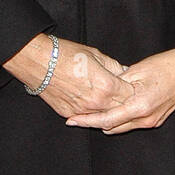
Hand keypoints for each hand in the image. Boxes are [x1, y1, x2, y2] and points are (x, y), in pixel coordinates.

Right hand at [3, 33, 133, 119]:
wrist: (39, 62)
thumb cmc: (67, 55)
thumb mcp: (97, 56)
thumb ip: (114, 67)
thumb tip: (125, 73)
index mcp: (107, 86)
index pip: (131, 95)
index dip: (134, 91)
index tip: (135, 87)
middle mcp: (97, 103)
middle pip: (121, 110)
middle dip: (126, 103)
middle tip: (126, 96)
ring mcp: (83, 111)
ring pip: (105, 118)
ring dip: (110, 111)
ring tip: (112, 102)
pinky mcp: (69, 114)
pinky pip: (87, 119)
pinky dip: (93, 113)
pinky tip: (95, 105)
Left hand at [64, 48, 174, 132]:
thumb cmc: (167, 65)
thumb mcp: (137, 71)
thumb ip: (117, 85)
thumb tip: (100, 92)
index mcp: (140, 106)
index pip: (106, 120)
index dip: (87, 121)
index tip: (72, 119)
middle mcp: (146, 118)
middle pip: (112, 128)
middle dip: (93, 123)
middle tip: (76, 117)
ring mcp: (153, 121)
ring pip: (122, 127)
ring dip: (106, 122)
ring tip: (91, 113)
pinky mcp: (157, 119)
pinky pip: (133, 123)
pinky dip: (119, 119)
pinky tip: (112, 110)